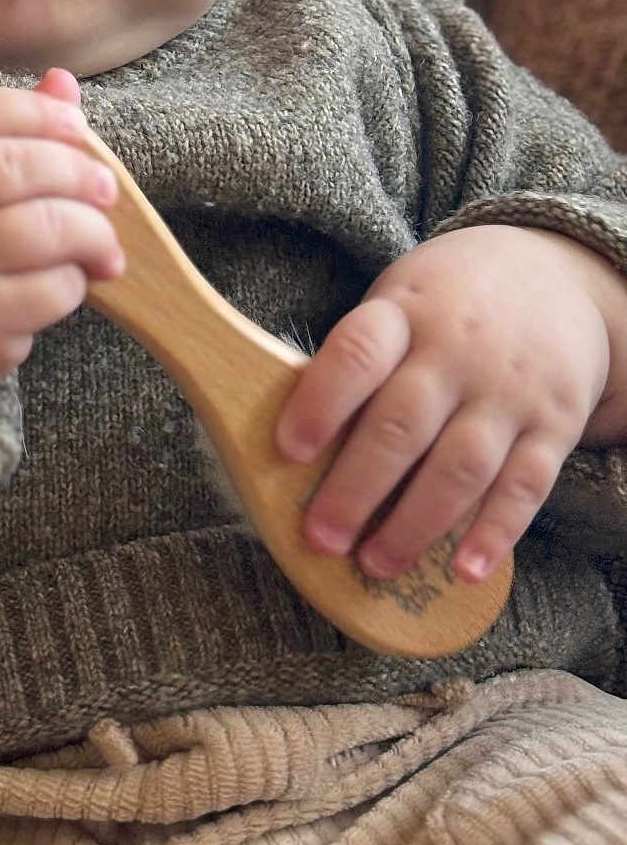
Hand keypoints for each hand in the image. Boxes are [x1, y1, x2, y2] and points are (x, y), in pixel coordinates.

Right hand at [0, 68, 122, 440]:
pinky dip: (76, 280)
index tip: (74, 125)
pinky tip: (73, 278)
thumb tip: (63, 83)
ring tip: (102, 238)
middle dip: (75, 170)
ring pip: (42, 229)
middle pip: (11, 166)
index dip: (34, 110)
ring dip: (91, 229)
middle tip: (104, 186)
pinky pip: (50, 290)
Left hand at [275, 224, 622, 584]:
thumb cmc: (446, 302)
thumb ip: (361, 362)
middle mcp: (458, 351)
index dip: (321, 402)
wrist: (555, 275)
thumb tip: (298, 444)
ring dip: (415, 523)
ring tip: (376, 564)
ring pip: (461, 465)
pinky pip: (527, 485)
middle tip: (321, 537)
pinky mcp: (555, 425)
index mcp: (404, 313)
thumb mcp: (398, 300)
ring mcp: (510, 390)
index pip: (358, 353)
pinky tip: (463, 569)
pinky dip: (495, 532)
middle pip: (403, 424)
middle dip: (357, 488)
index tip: (288, 450)